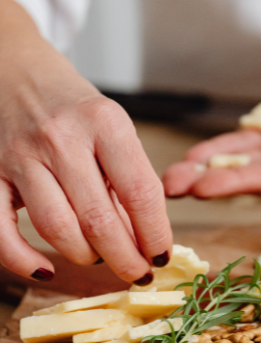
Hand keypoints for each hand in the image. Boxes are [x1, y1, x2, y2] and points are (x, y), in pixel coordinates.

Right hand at [0, 0, 171, 283]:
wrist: (12, 68)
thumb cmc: (73, 107)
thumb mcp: (113, 129)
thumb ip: (129, 178)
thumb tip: (146, 239)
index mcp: (106, 124)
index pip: (141, 193)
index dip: (156, 235)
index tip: (162, 257)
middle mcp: (62, 139)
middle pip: (100, 221)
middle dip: (125, 259)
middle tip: (138, 275)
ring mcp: (21, 156)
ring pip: (58, 229)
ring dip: (85, 257)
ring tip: (99, 258)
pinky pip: (1, 231)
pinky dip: (22, 260)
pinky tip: (44, 271)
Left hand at [163, 47, 260, 197]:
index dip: (244, 182)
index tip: (205, 188)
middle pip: (258, 176)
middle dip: (215, 182)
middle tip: (170, 188)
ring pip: (250, 163)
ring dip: (212, 170)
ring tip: (172, 175)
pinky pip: (254, 144)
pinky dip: (226, 149)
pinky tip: (198, 155)